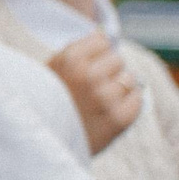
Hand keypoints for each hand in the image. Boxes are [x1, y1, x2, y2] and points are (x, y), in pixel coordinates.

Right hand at [48, 33, 142, 154]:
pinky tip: (110, 112)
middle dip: (108, 71)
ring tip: (99, 102)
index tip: (84, 67)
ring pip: (130, 79)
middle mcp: (88, 76)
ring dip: (119, 89)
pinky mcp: (119, 119)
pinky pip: (138, 99)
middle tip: (91, 89)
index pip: (102, 41)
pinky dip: (128, 104)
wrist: (40, 146)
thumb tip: (105, 34)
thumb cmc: (47, 103)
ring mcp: (105, 98)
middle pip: (117, 60)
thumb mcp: (51, 70)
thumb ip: (76, 51)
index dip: (94, 54)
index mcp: (68, 60)